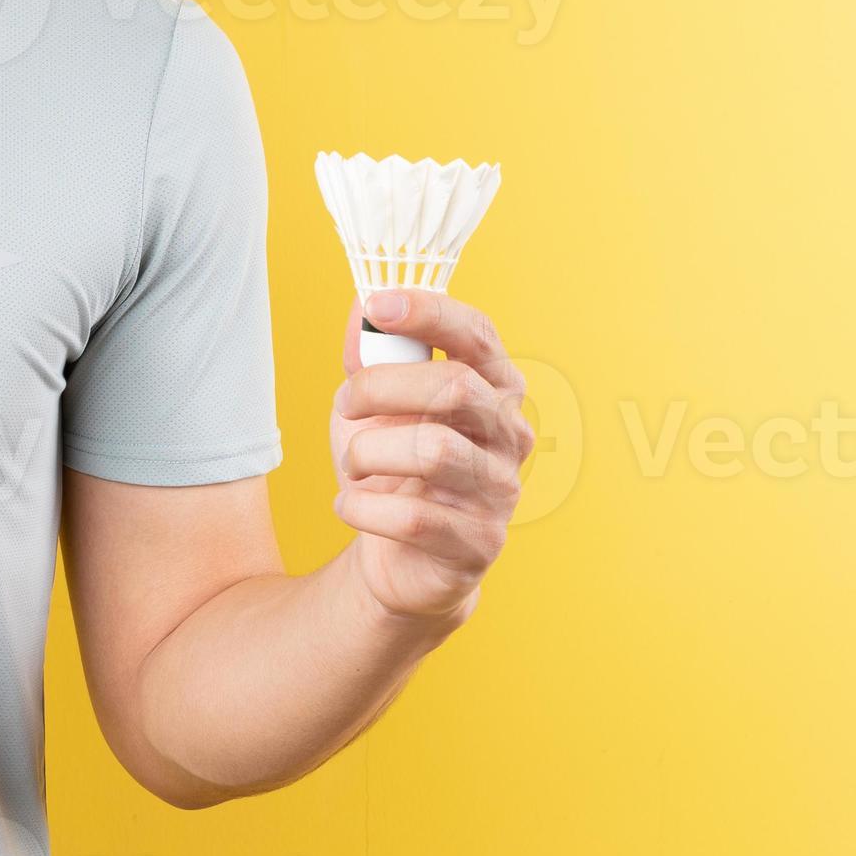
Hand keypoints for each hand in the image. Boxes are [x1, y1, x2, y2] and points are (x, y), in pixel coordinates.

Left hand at [326, 289, 533, 628]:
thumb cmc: (392, 466)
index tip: (377, 304)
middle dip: (380, 388)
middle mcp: (509, 435)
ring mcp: (500, 491)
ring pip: (434, 451)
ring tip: (353, 464)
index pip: (477, 335)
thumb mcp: (373, 405)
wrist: (398, 555)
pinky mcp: (479, 544)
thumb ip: (369, 355)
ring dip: (369, 452)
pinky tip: (351, 506)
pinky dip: (363, 507)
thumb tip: (361, 301)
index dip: (430, 312)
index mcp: (493, 388)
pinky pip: (413, 517)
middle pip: (456, 388)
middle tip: (345, 405)